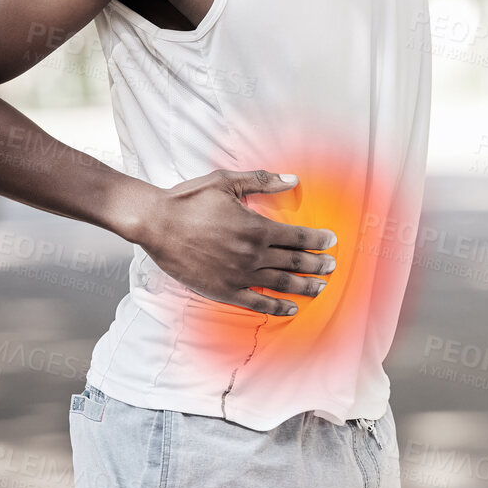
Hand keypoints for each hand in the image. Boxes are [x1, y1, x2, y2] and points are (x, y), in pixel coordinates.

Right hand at [135, 169, 335, 314]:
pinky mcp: (224, 290)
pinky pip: (256, 303)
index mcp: (256, 227)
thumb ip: (262, 181)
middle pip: (295, 262)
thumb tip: (292, 179)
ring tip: (320, 287)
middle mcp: (252, 254)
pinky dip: (276, 307)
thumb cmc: (189, 200)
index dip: (318, 240)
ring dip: (304, 286)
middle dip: (317, 265)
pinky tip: (290, 309)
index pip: (299, 237)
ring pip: (281, 284)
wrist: (156, 223)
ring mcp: (239, 275)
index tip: (331, 242)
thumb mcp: (226, 182)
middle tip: (331, 267)